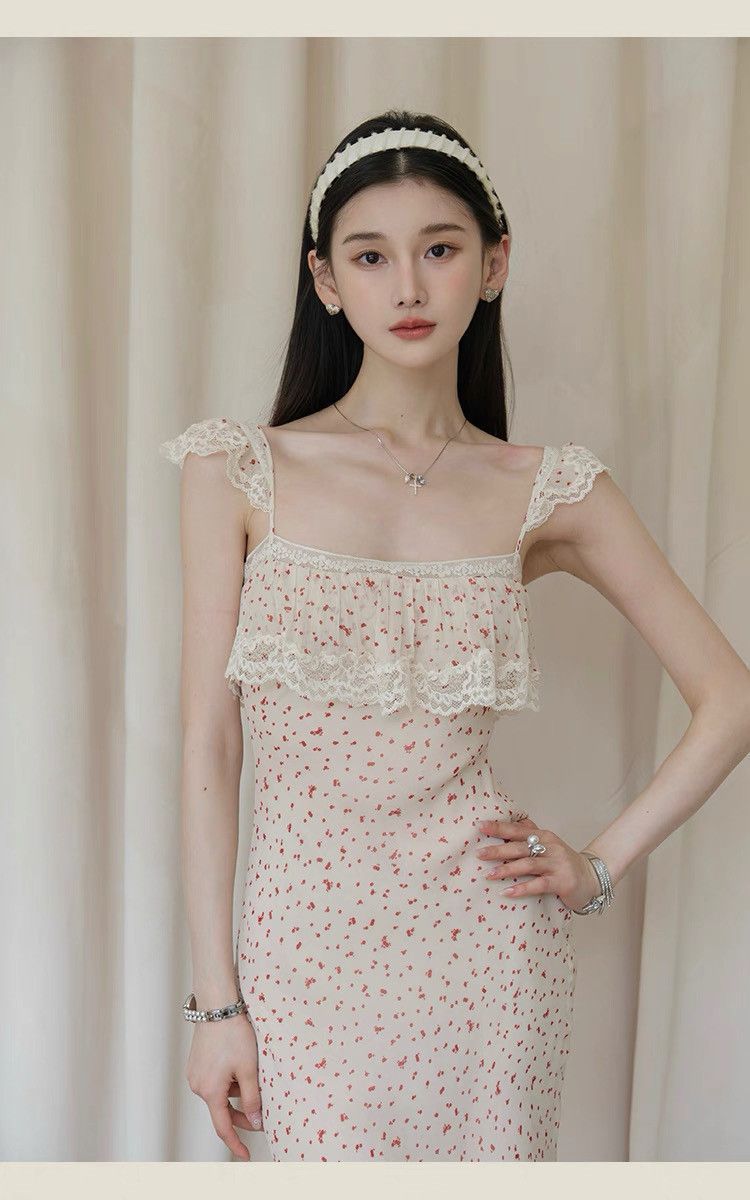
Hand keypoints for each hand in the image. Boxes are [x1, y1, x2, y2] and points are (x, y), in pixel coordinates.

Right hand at [186, 1010, 263, 1160]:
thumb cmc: (233, 1034)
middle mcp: (198, 1085)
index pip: (223, 1127)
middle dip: (241, 1115)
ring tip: (252, 1077)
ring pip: (219, 1094)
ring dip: (235, 1094)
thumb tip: (255, 1122)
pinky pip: (214, 1081)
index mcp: (210, 1091)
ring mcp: (195, 1073)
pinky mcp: (196, 1063)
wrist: (217, 1006)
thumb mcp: (249, 1069)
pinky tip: (239, 1067)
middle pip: (221, 1110)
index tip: (245, 1154)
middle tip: (260, 1116)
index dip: (235, 1143)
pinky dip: (227, 1082)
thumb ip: (252, 1098)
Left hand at [476, 814, 600, 910]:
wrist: (592, 878)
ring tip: (489, 875)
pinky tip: (508, 892)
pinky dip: (522, 888)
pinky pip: (539, 885)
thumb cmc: (564, 862)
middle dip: (498, 850)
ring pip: (528, 865)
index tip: (479, 826)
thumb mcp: (548, 844)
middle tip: (479, 854)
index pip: (518, 830)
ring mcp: (557, 864)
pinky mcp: (562, 882)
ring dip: (507, 869)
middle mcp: (550, 847)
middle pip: (520, 847)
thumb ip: (531, 834)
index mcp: (544, 836)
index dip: (499, 827)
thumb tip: (510, 820)